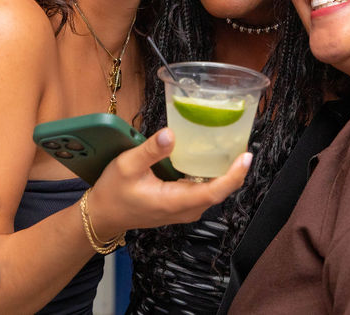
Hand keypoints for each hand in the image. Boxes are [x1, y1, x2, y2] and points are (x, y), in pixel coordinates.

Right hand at [86, 128, 250, 237]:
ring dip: (225, 171)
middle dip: (234, 168)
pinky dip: (213, 175)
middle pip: (220, 190)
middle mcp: (186, 210)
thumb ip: (150, 150)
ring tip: (231, 144)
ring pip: (214, 191)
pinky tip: (212, 157)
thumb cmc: (113, 192)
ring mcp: (186, 210)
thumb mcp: (126, 166)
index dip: (234, 175)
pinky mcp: (183, 206)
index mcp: (175, 201)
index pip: (214, 191)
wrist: (103, 215)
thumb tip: (171, 134)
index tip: (246, 156)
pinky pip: (205, 191)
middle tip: (240, 140)